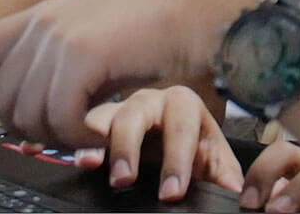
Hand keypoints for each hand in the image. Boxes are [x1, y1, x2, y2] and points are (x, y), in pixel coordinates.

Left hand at [0, 0, 274, 146]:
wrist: (198, 12)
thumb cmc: (158, 28)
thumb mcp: (98, 37)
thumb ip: (61, 60)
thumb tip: (37, 102)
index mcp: (43, 16)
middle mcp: (40, 24)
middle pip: (1, 101)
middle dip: (34, 128)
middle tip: (75, 130)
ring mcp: (56, 38)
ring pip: (28, 116)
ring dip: (62, 136)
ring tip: (98, 127)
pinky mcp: (76, 58)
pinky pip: (59, 121)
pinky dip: (82, 136)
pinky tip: (105, 129)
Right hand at [76, 86, 242, 200]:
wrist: (176, 146)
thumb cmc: (195, 150)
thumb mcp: (214, 162)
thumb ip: (224, 176)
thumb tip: (238, 195)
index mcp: (185, 107)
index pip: (182, 125)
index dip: (177, 158)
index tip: (172, 192)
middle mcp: (151, 103)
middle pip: (136, 113)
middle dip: (129, 145)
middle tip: (125, 178)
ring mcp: (121, 111)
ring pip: (104, 116)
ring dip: (95, 140)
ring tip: (89, 162)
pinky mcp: (98, 125)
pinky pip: (79, 126)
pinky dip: (69, 139)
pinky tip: (61, 154)